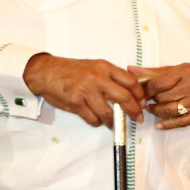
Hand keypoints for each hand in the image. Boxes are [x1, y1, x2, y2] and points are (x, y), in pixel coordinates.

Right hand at [23, 53, 145, 126]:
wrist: (46, 72)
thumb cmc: (72, 70)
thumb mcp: (95, 66)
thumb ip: (112, 77)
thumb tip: (133, 92)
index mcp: (105, 67)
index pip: (131, 81)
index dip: (140, 95)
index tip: (143, 104)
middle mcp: (97, 78)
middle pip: (124, 98)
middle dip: (134, 111)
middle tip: (138, 118)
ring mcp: (86, 90)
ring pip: (108, 113)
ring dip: (112, 121)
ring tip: (112, 122)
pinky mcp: (76, 102)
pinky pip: (93, 119)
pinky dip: (96, 122)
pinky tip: (95, 119)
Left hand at [140, 62, 189, 130]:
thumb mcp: (180, 68)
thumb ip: (156, 71)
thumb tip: (132, 70)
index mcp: (184, 73)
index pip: (158, 83)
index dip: (145, 89)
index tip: (140, 91)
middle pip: (162, 97)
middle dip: (151, 100)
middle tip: (145, 100)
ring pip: (169, 110)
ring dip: (156, 111)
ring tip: (152, 109)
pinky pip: (181, 122)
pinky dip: (168, 125)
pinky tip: (159, 125)